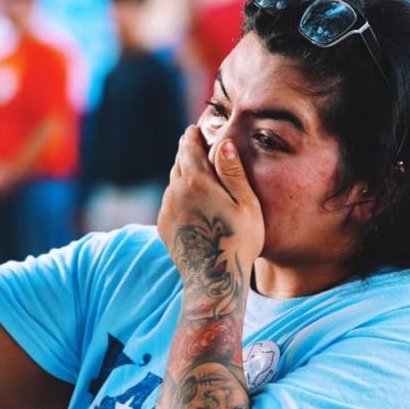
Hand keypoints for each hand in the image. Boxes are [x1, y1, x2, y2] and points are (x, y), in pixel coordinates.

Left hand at [157, 126, 264, 308]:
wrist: (212, 279)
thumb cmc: (237, 240)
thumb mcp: (245, 204)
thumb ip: (233, 172)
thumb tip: (224, 143)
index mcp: (197, 181)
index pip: (189, 149)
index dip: (192, 137)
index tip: (193, 129)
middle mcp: (175, 192)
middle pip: (178, 163)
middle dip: (185, 152)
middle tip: (192, 144)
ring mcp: (167, 210)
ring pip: (173, 184)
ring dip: (182, 175)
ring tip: (194, 173)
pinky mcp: (164, 227)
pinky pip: (170, 203)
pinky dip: (179, 196)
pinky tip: (191, 202)